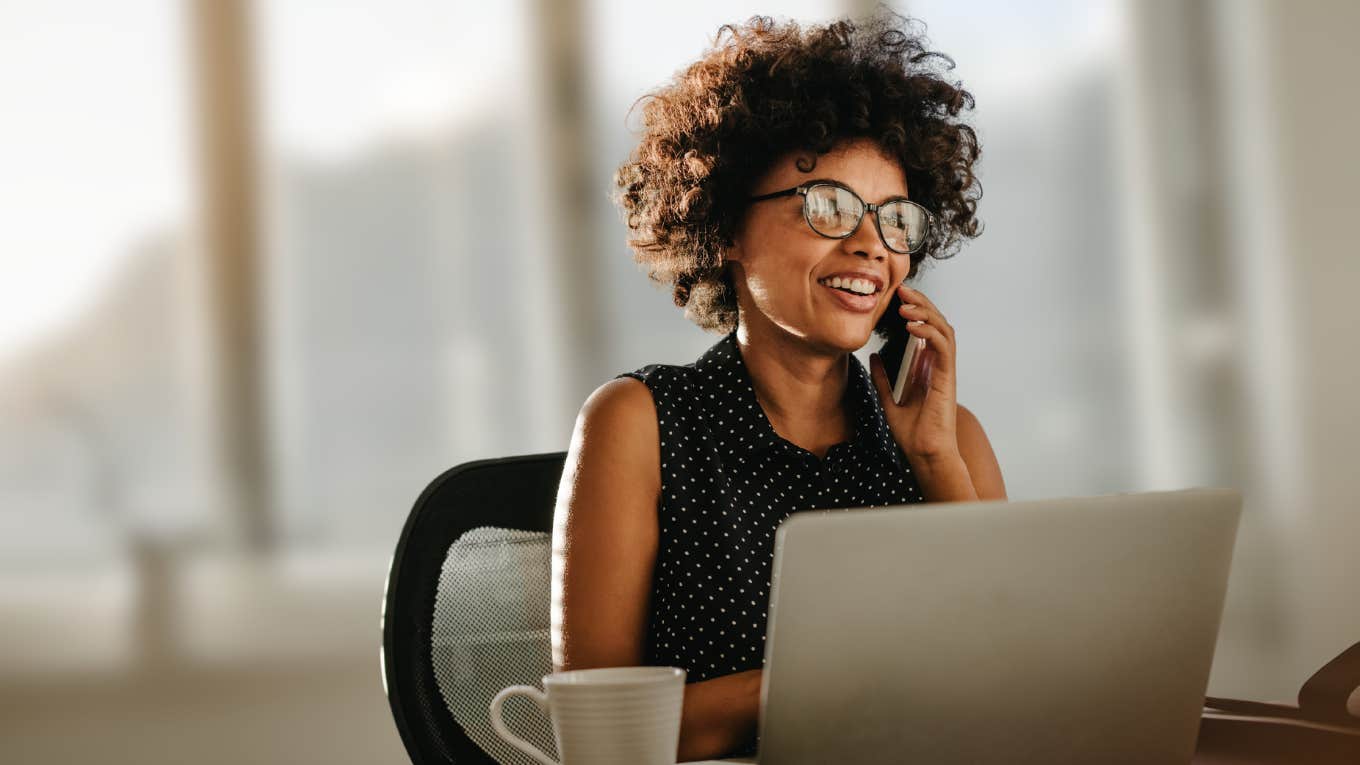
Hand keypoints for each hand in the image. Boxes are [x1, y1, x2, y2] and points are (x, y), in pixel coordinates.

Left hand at [868, 284, 960, 465]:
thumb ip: (882, 378)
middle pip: (937, 323)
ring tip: (906, 304)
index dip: (914, 310)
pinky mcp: (948, 377)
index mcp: (927, 367)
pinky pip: (943, 347)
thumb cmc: (912, 433)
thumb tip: (873, 357)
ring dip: (926, 313)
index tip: (896, 297)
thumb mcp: (888, 400)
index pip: (925, 329)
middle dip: (921, 303)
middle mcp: (938, 365)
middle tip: (902, 290)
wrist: (924, 454)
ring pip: (944, 329)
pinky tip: (912, 326)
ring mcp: (945, 370)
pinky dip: (929, 332)